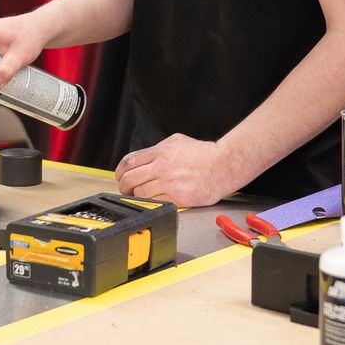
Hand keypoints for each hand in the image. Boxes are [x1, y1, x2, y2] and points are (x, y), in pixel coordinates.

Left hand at [115, 133, 242, 207]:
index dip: (120, 172)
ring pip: (140, 193)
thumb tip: (142, 158)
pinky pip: (156, 203)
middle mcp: (162, 167)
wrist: (224, 165)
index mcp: (160, 152)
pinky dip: (152, 203)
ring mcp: (169, 183)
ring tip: (141, 196)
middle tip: (127, 190)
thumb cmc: (203, 154)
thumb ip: (157, 149)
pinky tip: (156, 200)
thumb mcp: (177, 141)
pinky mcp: (178, 198)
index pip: (129, 162)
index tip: (121, 177)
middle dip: (124, 186)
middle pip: (129, 179)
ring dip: (137, 196)